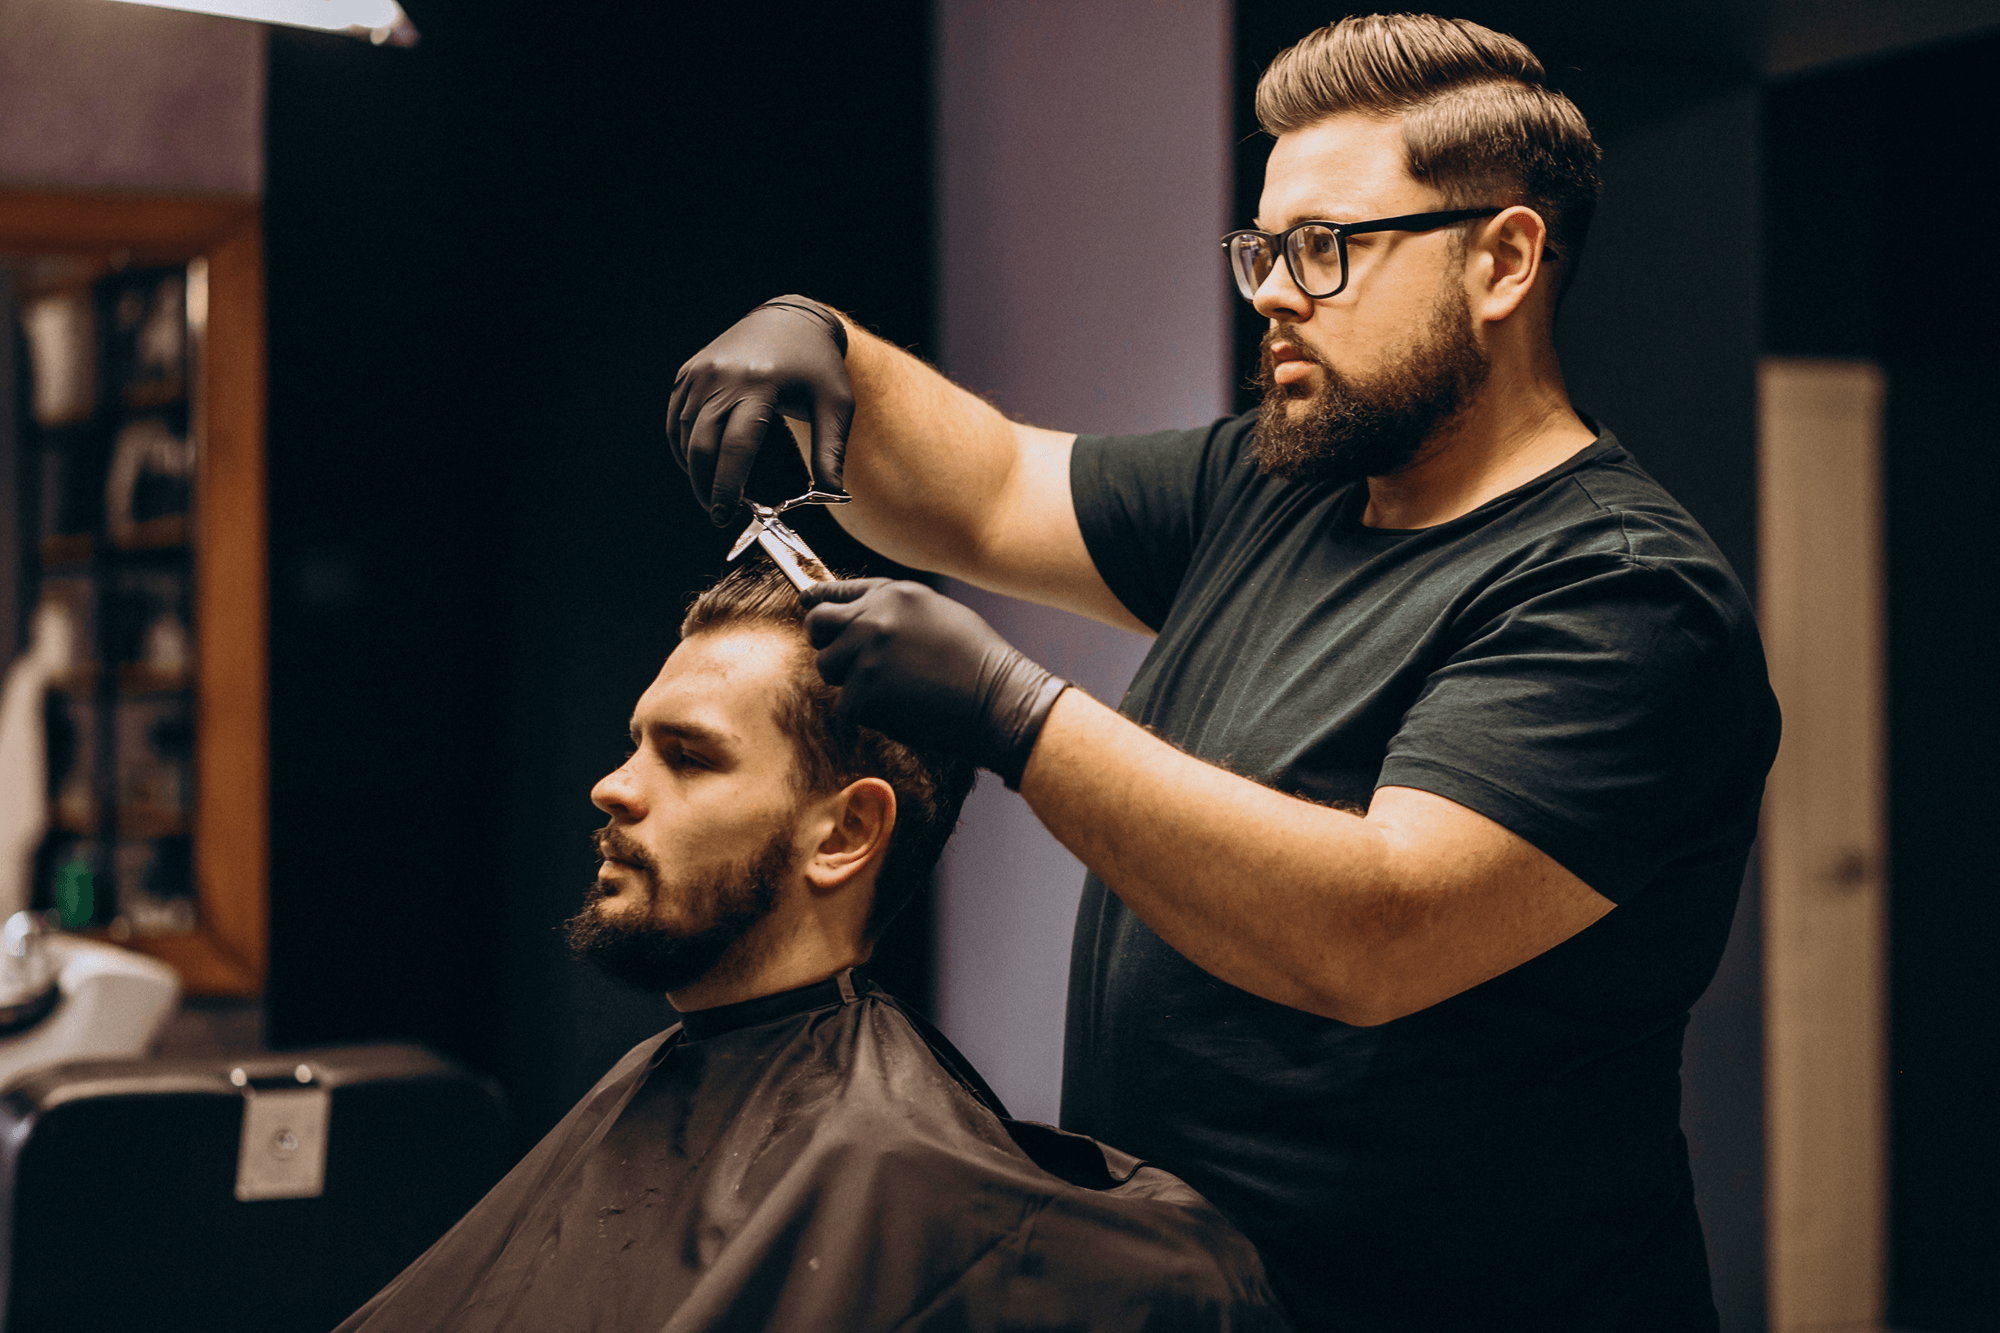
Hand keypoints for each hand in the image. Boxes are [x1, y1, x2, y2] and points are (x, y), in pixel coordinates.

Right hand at [667, 296, 853, 524]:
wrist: (791, 319)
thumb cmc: (818, 367)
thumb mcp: (836, 406)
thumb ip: (831, 452)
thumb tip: (831, 497)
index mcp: (760, 384)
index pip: (736, 446)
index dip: (727, 486)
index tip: (727, 514)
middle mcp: (723, 376)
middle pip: (703, 446)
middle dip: (706, 487)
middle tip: (719, 514)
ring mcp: (701, 373)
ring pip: (684, 436)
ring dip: (695, 471)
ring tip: (714, 492)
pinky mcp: (688, 373)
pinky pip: (677, 420)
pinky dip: (684, 448)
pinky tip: (702, 465)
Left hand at [802, 580, 1068, 788]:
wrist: (998, 700)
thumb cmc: (977, 662)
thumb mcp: (936, 613)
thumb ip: (893, 610)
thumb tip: (858, 615)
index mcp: (892, 595)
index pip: (834, 591)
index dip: (818, 602)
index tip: (808, 606)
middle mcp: (873, 618)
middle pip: (817, 624)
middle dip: (827, 641)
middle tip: (847, 658)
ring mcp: (866, 656)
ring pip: (828, 667)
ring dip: (849, 680)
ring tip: (891, 688)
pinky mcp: (864, 694)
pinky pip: (846, 705)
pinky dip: (868, 713)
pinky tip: (902, 710)